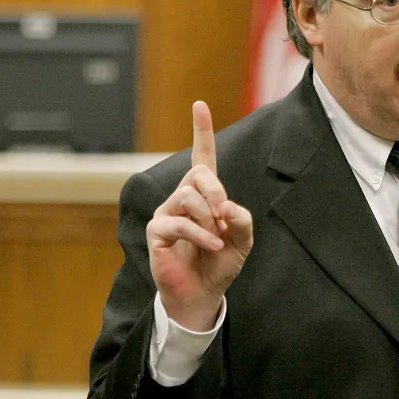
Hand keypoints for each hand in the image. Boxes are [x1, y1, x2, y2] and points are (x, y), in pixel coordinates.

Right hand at [147, 101, 252, 330]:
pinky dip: (200, 235)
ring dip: (208, 219)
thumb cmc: (220, 264)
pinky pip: (178, 223)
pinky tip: (211, 246)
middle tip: (224, 217)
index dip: (201, 132)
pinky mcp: (157, 231)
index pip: (201, 157)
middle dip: (216, 192)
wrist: (203, 293)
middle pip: (198, 174)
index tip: (200, 105)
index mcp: (204, 195)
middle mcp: (182, 198)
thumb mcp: (242, 241)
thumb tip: (226, 206)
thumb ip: (241, 219)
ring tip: (215, 239)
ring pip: (188, 197)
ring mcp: (167, 213)